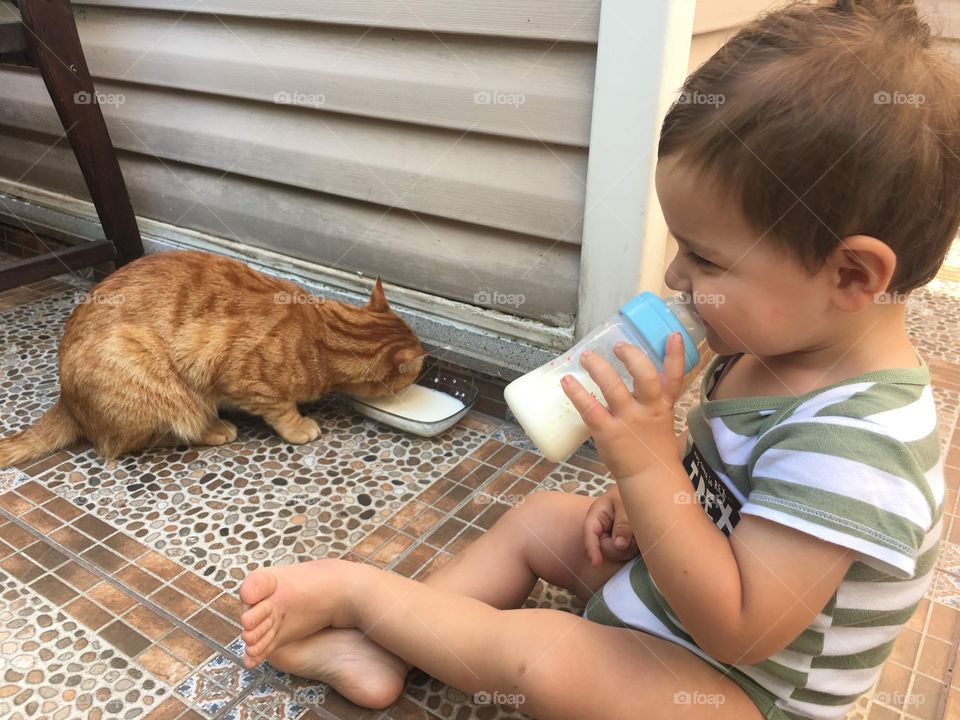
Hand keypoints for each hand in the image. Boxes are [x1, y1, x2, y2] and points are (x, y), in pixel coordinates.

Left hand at [561, 334, 684, 479]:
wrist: (649, 478)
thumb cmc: (652, 446)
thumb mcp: (661, 418)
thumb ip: (651, 397)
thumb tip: (633, 372)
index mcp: (663, 404)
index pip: (675, 377)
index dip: (676, 355)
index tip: (673, 335)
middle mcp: (648, 409)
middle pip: (646, 377)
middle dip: (632, 357)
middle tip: (618, 346)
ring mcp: (628, 421)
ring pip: (614, 388)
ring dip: (598, 368)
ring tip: (586, 356)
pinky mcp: (608, 432)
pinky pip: (590, 409)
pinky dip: (577, 393)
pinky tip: (567, 382)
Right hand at [583, 485, 638, 565]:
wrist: (644, 490)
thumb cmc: (633, 493)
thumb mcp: (627, 506)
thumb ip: (623, 525)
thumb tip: (619, 545)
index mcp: (597, 514)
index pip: (590, 533)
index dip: (592, 549)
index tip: (596, 563)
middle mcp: (600, 527)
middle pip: (604, 547)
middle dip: (620, 547)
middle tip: (634, 536)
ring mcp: (610, 536)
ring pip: (615, 553)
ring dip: (628, 548)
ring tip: (637, 533)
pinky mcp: (619, 542)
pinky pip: (623, 554)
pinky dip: (632, 549)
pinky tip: (638, 538)